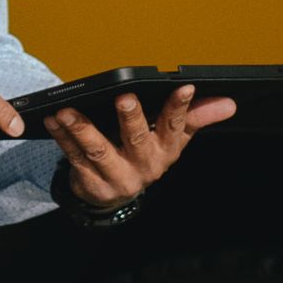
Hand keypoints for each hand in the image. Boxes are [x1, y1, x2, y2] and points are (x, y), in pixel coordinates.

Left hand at [44, 78, 234, 209]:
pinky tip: (53, 119)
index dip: (181, 108)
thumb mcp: (173, 139)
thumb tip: (229, 102)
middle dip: (131, 119)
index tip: (184, 87)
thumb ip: (197, 118)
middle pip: (137, 140)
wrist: (115, 195)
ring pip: (99, 150)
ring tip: (68, 110)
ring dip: (82, 129)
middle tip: (124, 97)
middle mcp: (144, 166)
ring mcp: (117, 177)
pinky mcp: (91, 183)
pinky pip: (74, 157)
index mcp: (166, 152)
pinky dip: (62, 138)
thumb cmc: (146, 156)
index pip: (176, 127)